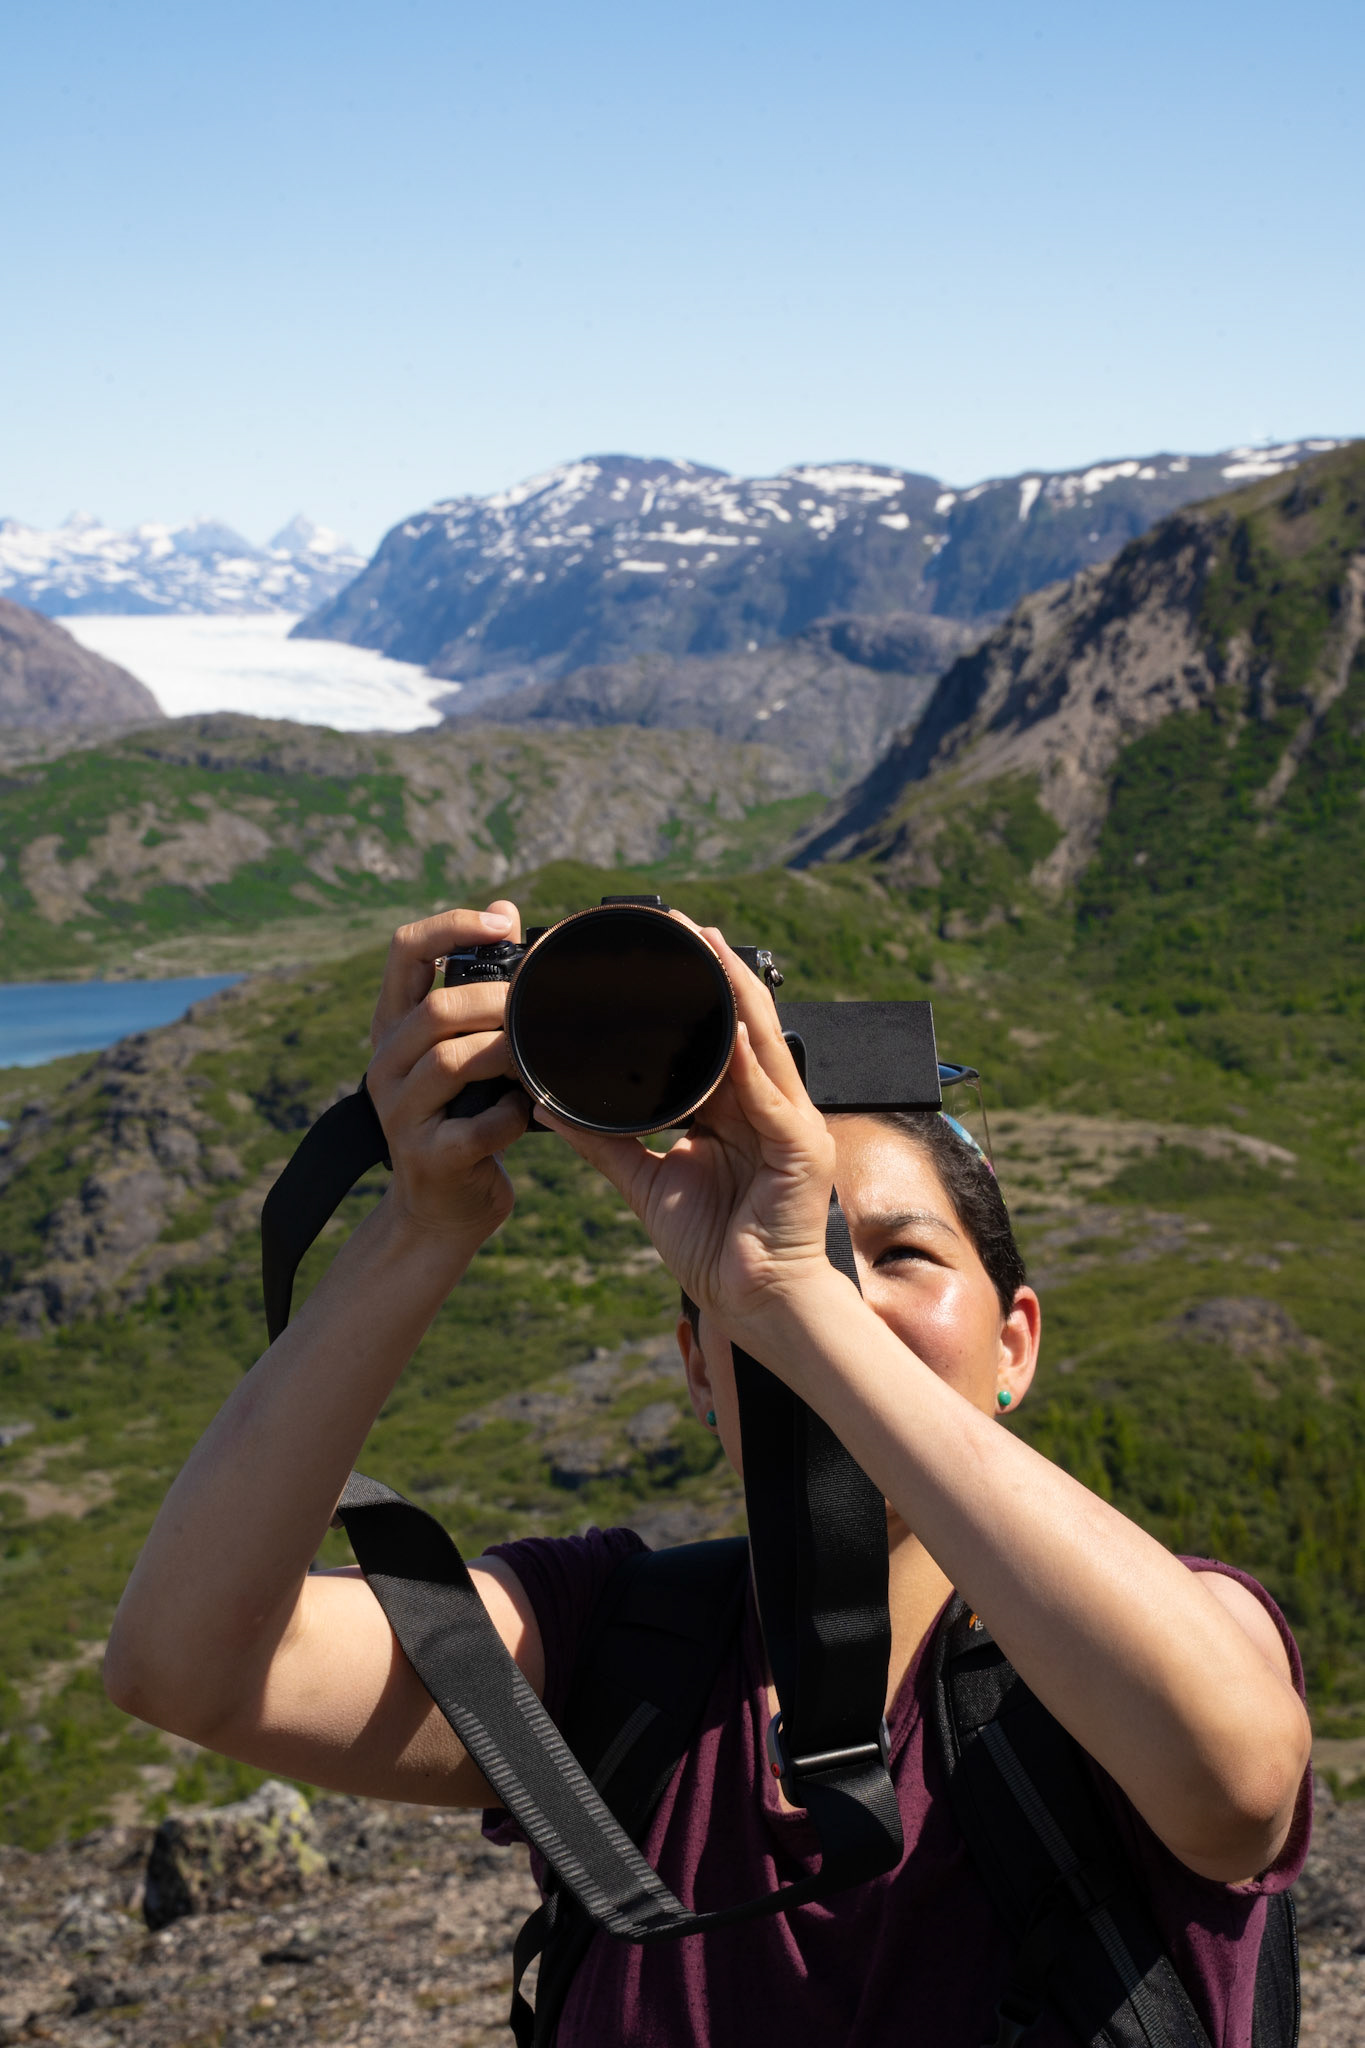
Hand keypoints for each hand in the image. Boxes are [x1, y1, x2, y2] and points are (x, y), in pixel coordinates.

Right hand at [366, 901, 529, 1247]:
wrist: (442, 1209)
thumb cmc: (465, 1117)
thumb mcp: (463, 1052)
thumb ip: (479, 992)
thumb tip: (506, 916)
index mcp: (394, 1028)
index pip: (404, 952)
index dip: (449, 926)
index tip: (499, 923)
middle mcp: (386, 1065)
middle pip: (435, 1010)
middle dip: (495, 1000)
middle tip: (536, 1007)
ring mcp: (400, 1114)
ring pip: (449, 1062)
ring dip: (505, 1054)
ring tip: (534, 1058)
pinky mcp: (428, 1159)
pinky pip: (477, 1126)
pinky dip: (512, 1116)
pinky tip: (527, 1113)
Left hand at [535, 924, 838, 1339]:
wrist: (752, 1300)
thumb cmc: (711, 1246)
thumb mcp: (645, 1181)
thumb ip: (602, 1141)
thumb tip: (548, 1106)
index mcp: (732, 1107)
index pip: (709, 1035)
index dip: (685, 992)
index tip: (651, 951)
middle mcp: (764, 1102)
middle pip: (738, 1021)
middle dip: (711, 969)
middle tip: (676, 923)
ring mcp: (789, 1119)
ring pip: (760, 1039)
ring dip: (733, 989)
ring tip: (706, 945)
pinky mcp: (802, 1144)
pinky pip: (771, 1092)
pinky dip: (746, 1057)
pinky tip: (726, 1024)